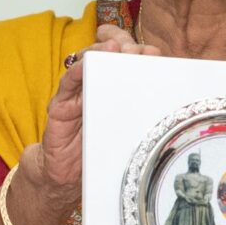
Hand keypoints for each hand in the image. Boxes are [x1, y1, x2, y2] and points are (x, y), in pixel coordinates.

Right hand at [24, 24, 162, 205]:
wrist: (68, 179)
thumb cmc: (100, 152)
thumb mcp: (127, 129)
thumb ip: (141, 108)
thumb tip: (166, 91)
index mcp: (112, 86)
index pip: (122, 57)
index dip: (135, 47)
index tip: (152, 51)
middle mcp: (93, 84)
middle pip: (105, 53)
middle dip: (121, 45)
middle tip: (135, 48)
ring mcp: (75, 93)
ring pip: (86, 62)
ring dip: (100, 52)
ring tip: (115, 47)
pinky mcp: (60, 105)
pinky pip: (68, 83)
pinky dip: (78, 71)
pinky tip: (88, 63)